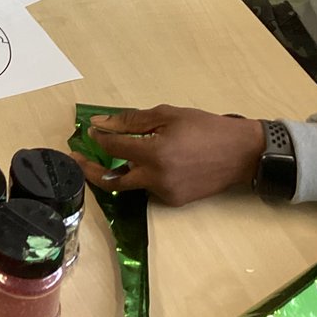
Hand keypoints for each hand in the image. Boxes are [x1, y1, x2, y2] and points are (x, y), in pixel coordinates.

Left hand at [72, 104, 264, 205]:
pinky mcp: (175, 201)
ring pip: (131, 184)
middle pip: (113, 181)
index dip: (99, 138)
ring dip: (117, 171)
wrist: (241, 153)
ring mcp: (166, 194)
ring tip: (108, 155)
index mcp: (155, 153)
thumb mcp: (168, 115)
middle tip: (75, 159)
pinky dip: (141, 175)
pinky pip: (149, 188)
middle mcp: (157, 178)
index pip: (114, 148)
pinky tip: (143, 161)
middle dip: (90, 170)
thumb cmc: (204, 127)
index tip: (90, 130)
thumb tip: (101, 125)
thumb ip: (132, 120)